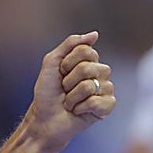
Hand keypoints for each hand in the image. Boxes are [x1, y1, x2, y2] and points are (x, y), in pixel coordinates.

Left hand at [29, 31, 115, 150]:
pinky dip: (80, 108)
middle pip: (87, 68)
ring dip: (72, 97)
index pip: (86, 50)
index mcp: (89, 61)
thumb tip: (95, 34)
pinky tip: (78, 111)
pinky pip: (96, 102)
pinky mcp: (107, 106)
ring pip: (89, 86)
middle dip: (68, 81)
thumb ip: (70, 44)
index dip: (67, 63)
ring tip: (69, 102)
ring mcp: (106, 89)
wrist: (44, 118)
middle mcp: (100, 73)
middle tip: (64, 90)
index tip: (60, 73)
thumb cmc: (47, 92)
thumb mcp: (52, 62)